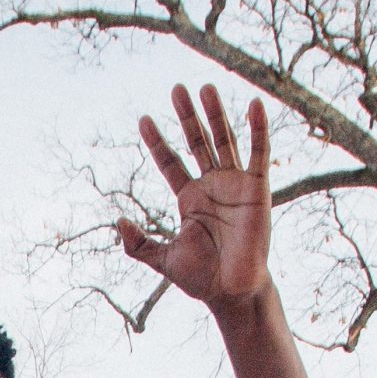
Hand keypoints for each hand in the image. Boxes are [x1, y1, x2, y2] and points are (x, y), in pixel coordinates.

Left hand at [118, 85, 273, 312]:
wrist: (232, 290)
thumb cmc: (201, 278)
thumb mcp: (163, 259)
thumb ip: (138, 243)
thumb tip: (117, 220)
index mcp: (189, 199)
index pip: (170, 162)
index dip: (158, 142)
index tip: (143, 119)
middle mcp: (211, 185)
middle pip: (197, 142)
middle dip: (186, 117)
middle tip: (176, 89)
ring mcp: (235, 184)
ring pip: (223, 140)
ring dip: (215, 114)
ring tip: (205, 87)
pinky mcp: (258, 188)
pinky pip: (258, 153)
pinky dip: (258, 129)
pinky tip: (253, 105)